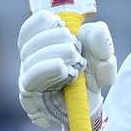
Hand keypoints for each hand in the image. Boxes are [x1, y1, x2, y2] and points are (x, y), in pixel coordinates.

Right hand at [17, 10, 116, 130]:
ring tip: (75, 59)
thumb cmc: (91, 78)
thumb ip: (102, 42)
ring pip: (29, 59)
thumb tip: (99, 28)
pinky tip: (63, 68)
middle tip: (75, 47)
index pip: (28, 29)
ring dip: (55, 52)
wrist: (91, 107)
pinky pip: (30, 80)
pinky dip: (47, 69)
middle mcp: (28, 62)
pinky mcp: (29, 99)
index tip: (62, 24)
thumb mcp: (102, 58)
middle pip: (29, 42)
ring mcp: (27, 81)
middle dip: (55, 38)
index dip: (43, 22)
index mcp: (40, 46)